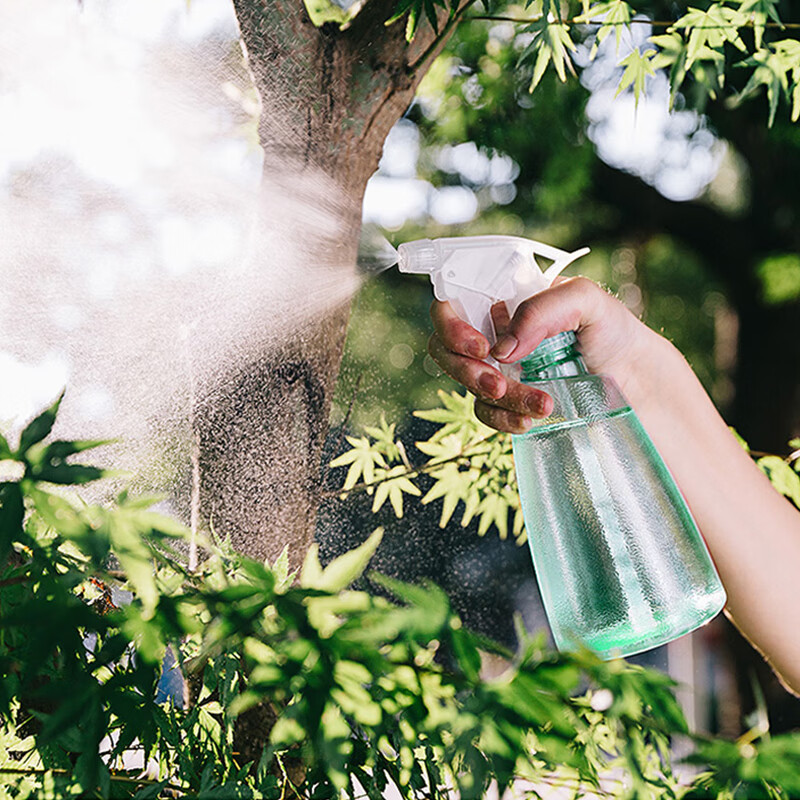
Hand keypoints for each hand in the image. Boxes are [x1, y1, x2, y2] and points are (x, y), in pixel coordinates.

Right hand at [428, 277, 661, 432]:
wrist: (641, 386)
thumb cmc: (616, 334)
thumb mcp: (588, 301)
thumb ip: (543, 309)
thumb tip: (501, 349)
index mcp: (506, 301)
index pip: (454, 302)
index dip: (451, 324)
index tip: (481, 346)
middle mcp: (496, 335)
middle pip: (447, 349)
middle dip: (465, 369)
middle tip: (497, 381)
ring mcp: (500, 371)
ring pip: (467, 385)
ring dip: (495, 398)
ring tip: (541, 404)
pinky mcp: (509, 403)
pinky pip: (486, 413)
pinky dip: (502, 419)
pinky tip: (530, 420)